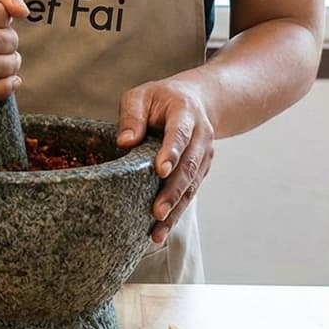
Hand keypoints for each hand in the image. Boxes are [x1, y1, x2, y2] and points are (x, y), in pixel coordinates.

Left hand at [118, 77, 213, 244]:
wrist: (197, 101)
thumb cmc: (162, 100)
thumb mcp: (142, 96)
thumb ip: (132, 115)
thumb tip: (125, 141)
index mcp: (185, 113)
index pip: (180, 133)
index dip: (172, 152)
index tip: (160, 170)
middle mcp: (200, 136)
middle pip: (189, 166)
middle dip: (173, 191)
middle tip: (157, 212)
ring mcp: (203, 155)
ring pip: (191, 185)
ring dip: (175, 209)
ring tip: (158, 231)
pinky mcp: (200, 171)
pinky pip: (189, 194)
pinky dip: (177, 213)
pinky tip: (161, 231)